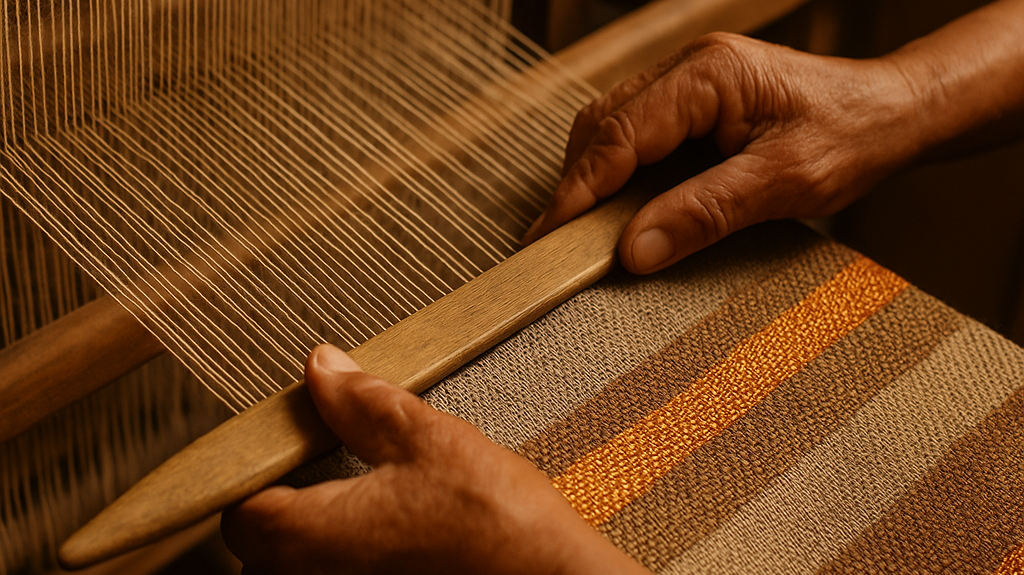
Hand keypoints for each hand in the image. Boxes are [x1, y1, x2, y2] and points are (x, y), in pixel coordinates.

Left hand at [221, 344, 649, 574]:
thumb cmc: (496, 524)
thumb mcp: (427, 440)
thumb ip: (362, 404)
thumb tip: (322, 369)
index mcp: (308, 538)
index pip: (240, 506)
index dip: (263, 468)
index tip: (294, 442)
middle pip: (265, 542)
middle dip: (295, 498)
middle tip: (343, 462)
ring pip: (302, 563)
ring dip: (324, 530)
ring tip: (377, 496)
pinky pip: (339, 573)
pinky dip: (352, 554)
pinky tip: (399, 530)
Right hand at [521, 32, 925, 271]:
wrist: (893, 112)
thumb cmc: (852, 137)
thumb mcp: (783, 182)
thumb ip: (705, 212)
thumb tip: (634, 250)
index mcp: (709, 77)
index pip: (619, 134)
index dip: (578, 190)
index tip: (549, 238)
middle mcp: (689, 68)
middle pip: (602, 124)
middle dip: (574, 185)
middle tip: (555, 244)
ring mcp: (689, 80)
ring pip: (611, 125)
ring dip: (591, 178)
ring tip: (577, 231)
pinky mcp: (694, 100)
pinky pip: (635, 130)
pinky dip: (616, 171)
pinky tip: (615, 206)